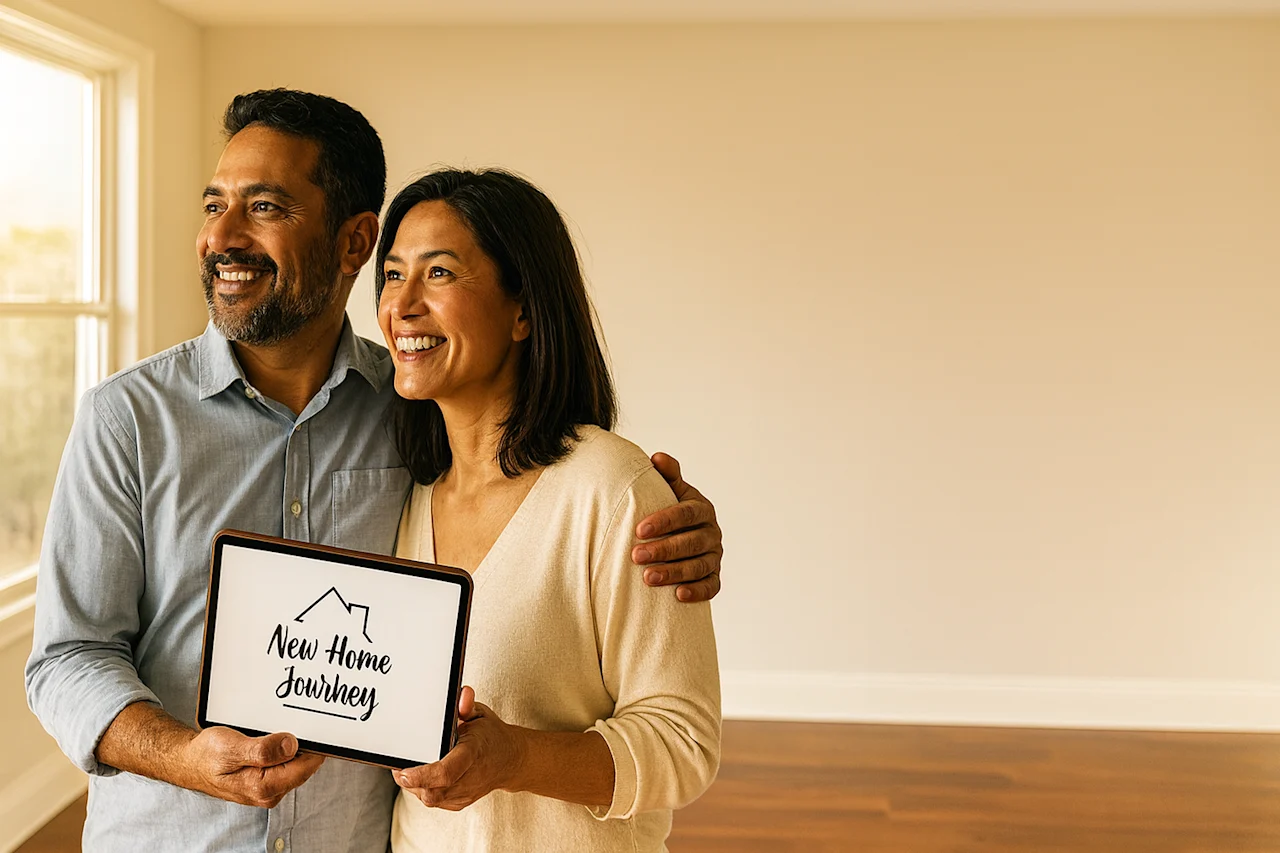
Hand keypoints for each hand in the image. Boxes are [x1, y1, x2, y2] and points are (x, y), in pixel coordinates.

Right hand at [180, 727, 324, 807]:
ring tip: (281, 727)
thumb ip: (262, 749)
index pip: (307, 766)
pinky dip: (286, 749)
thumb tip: (291, 745)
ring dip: (295, 745)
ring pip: (296, 763)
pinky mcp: (267, 780)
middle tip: (298, 720)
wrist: (190, 762)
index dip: (315, 744)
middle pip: (305, 764)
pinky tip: (276, 737)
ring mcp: (269, 788)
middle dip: (305, 743)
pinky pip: (286, 763)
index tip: (317, 724)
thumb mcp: (231, 747)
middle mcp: (270, 792)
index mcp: (264, 787)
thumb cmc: (206, 755)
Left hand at [395, 687, 525, 810]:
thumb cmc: (491, 735)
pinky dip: (425, 790)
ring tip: (412, 769)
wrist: (510, 760)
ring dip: (415, 786)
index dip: (421, 775)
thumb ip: (467, 705)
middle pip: (433, 790)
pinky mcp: (460, 802)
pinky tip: (426, 776)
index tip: (403, 771)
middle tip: (399, 766)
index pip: (446, 772)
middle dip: (409, 781)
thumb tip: (462, 694)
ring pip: (430, 798)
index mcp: (473, 753)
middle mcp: (470, 777)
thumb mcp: (480, 714)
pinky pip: (435, 801)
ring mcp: (466, 793)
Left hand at [633, 452, 722, 602]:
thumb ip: (667, 476)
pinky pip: (711, 587)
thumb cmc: (670, 512)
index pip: (687, 514)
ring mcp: (715, 556)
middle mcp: (712, 533)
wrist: (682, 536)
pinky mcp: (715, 577)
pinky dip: (697, 592)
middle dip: (664, 550)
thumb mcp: (671, 492)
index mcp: (702, 509)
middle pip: (691, 542)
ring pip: (699, 566)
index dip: (664, 521)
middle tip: (636, 556)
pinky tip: (678, 595)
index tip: (639, 530)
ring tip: (647, 578)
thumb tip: (657, 458)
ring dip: (674, 573)